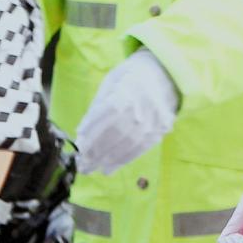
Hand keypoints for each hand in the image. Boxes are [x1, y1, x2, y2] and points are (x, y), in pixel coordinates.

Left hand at [75, 50, 178, 174]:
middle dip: (97, 151)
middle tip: (82, 165)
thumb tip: (82, 133)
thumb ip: (98, 106)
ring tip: (92, 169)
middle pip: (117, 133)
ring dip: (107, 160)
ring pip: (128, 144)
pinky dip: (123, 160)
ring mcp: (154, 120)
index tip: (79, 144)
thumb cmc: (130, 78)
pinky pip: (140, 148)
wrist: (163, 74)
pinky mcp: (161, 130)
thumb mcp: (111, 83)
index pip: (107, 114)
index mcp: (128, 90)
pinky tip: (109, 168)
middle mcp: (143, 107)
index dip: (91, 131)